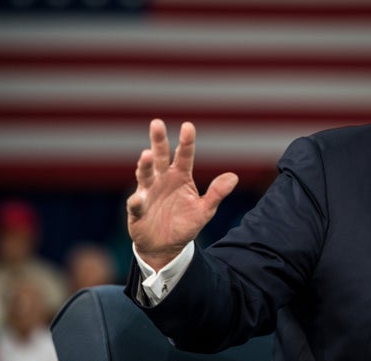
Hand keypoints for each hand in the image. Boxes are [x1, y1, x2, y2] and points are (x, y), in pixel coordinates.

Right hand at [126, 119, 238, 270]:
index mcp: (180, 177)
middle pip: (160, 157)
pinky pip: (136, 204)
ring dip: (145, 165)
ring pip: (145, 175)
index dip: (186, 142)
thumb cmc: (185, 224)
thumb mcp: (205, 210)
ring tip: (146, 155)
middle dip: (158, 140)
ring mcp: (148, 193)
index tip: (188, 126)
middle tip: (157, 123)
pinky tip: (138, 198)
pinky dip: (137, 200)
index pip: (184, 156)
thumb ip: (217, 193)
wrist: (166, 247)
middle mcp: (162, 180)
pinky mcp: (137, 210)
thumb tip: (233, 177)